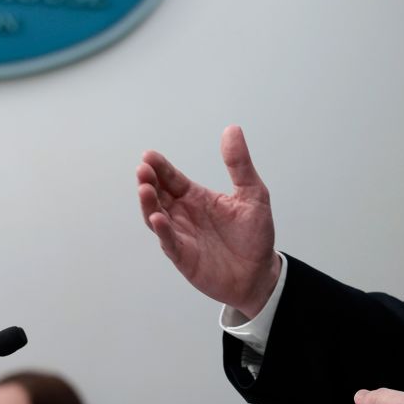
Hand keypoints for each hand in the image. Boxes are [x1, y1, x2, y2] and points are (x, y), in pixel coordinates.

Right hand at [136, 125, 280, 317]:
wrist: (260, 273)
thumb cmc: (254, 235)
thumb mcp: (253, 194)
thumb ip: (239, 164)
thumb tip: (232, 129)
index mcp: (196, 197)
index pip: (172, 178)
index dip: (160, 167)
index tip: (149, 155)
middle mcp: (183, 215)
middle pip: (158, 195)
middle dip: (148, 181)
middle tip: (143, 169)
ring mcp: (181, 236)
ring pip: (156, 217)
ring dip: (148, 203)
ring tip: (144, 188)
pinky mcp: (184, 257)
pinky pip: (169, 242)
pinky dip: (162, 231)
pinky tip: (158, 218)